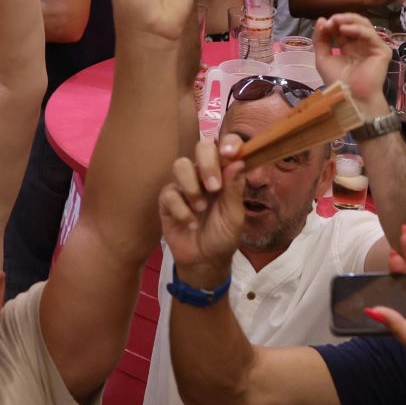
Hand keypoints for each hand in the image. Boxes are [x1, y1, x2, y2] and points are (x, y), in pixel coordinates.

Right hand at [158, 135, 246, 284]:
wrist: (203, 261)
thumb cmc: (223, 237)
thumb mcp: (234, 217)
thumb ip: (234, 190)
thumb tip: (238, 161)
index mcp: (224, 174)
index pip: (226, 147)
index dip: (229, 143)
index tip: (229, 153)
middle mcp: (203, 174)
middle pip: (201, 148)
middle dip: (207, 164)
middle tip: (214, 187)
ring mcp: (184, 185)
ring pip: (181, 165)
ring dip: (192, 187)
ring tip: (201, 208)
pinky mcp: (167, 199)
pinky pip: (169, 192)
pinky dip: (181, 209)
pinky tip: (190, 223)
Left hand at [312, 13, 392, 109]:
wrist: (350, 97)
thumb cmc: (337, 81)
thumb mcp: (323, 58)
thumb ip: (320, 39)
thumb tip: (321, 20)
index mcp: (349, 46)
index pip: (343, 28)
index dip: (334, 23)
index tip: (323, 23)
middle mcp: (361, 45)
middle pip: (355, 23)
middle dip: (342, 19)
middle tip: (332, 20)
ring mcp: (372, 47)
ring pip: (365, 25)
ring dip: (350, 20)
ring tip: (337, 22)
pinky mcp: (382, 51)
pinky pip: (371, 35)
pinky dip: (358, 29)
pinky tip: (346, 29)